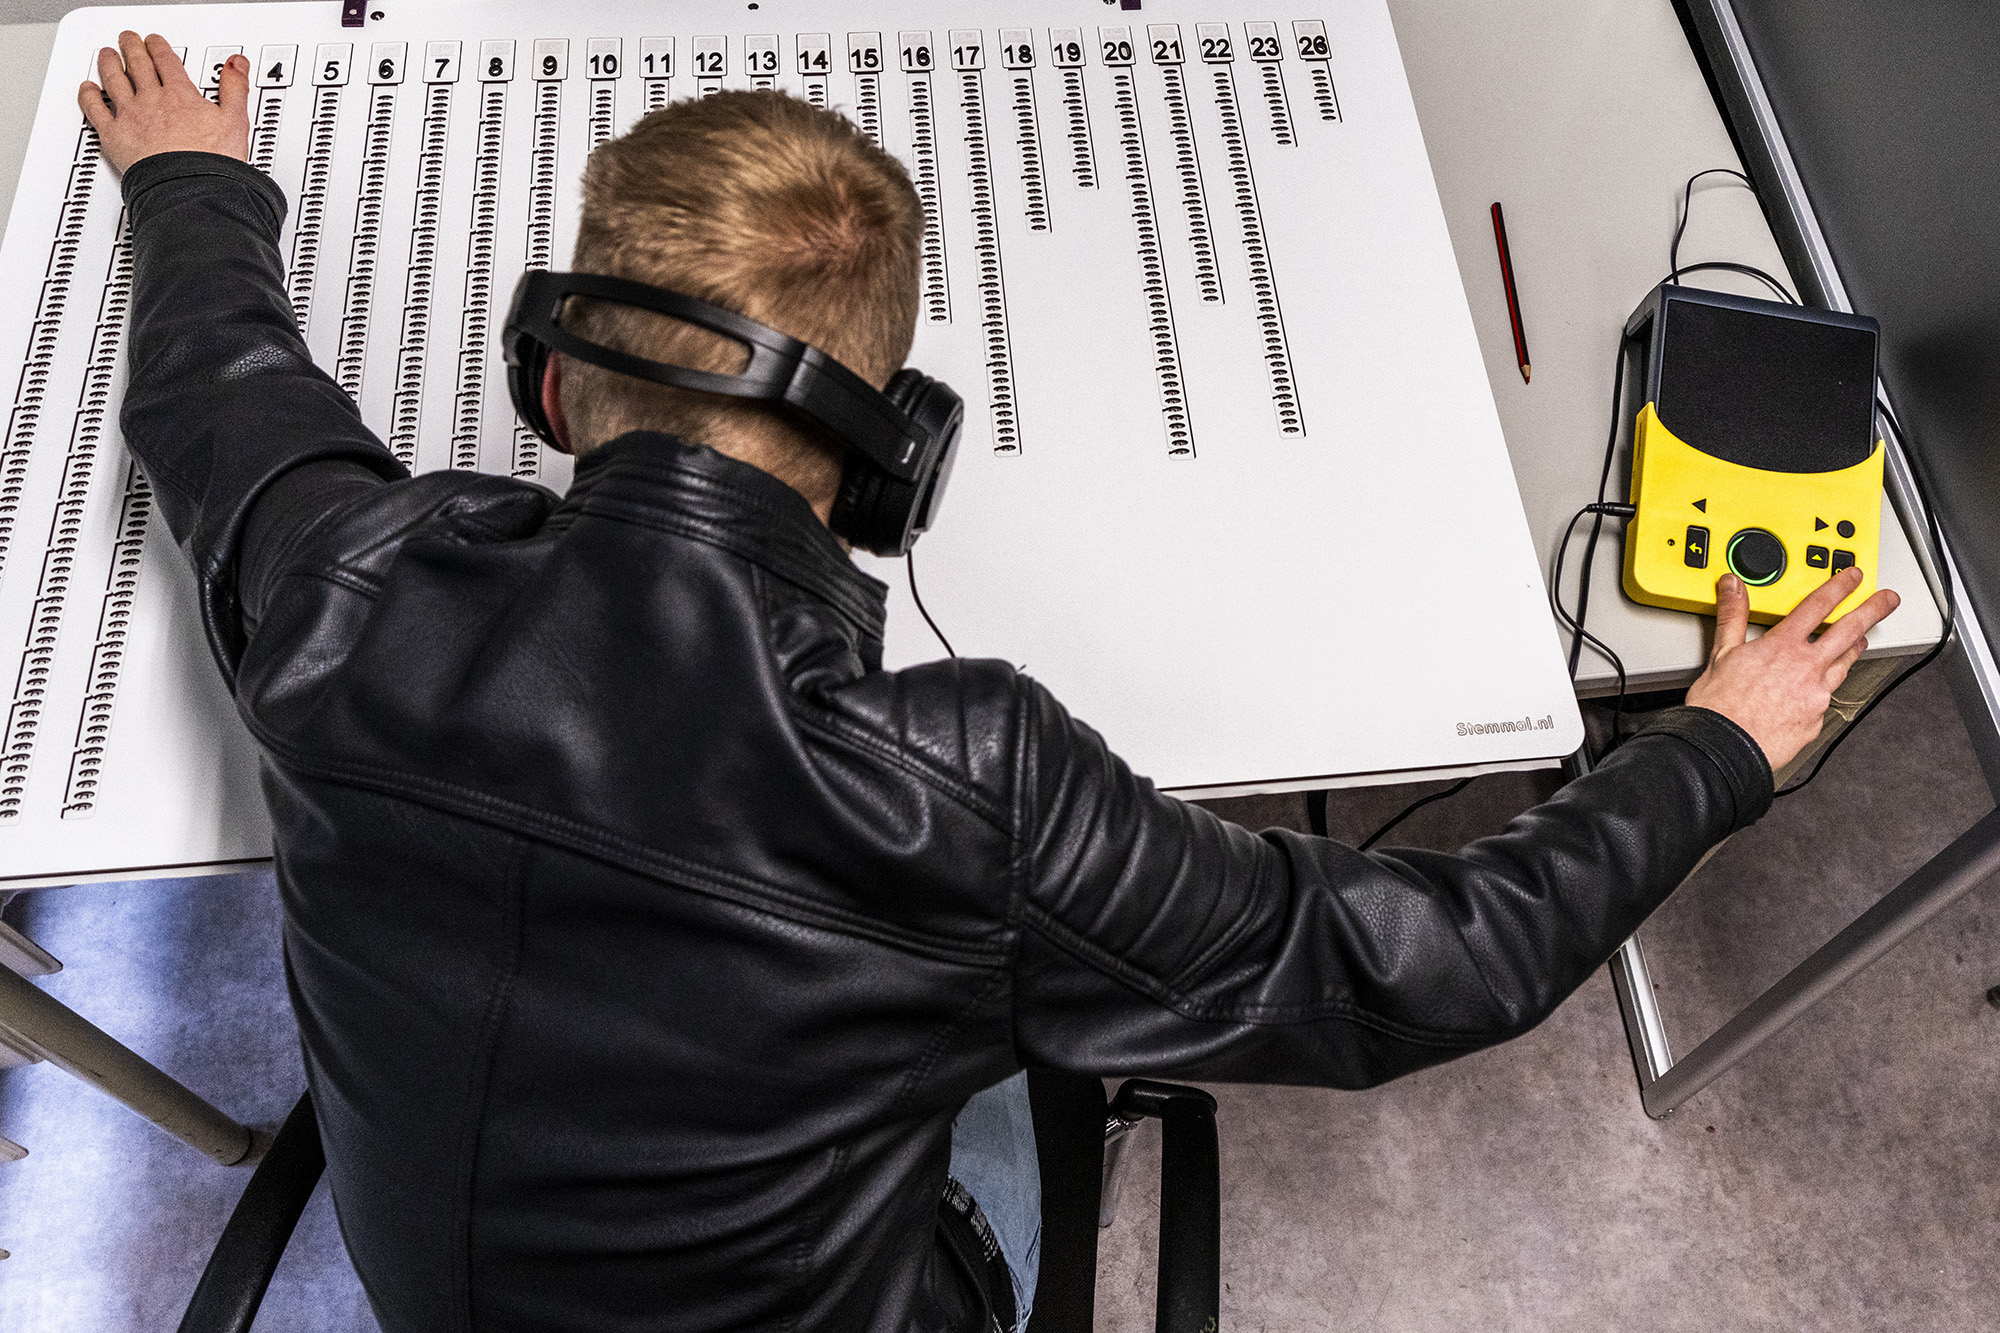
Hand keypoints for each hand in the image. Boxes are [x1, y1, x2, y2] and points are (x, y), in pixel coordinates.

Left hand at [79, 32, 247, 172]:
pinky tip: (88, 89)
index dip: (158, 46)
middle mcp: (152, 100)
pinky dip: (88, 95)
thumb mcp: (235, 120)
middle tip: (128, 40)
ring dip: (109, 63)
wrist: (191, 189)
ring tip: (108, 55)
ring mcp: (131, 116)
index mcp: (180, 94)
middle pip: (138, 64)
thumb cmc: (212, 163)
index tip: (154, 41)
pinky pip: (95, 110)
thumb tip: (236, 65)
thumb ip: (235, 88)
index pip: (165, 61)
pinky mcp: (114, 135)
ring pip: (114, 79)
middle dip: (132, 47)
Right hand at [1686, 566, 1899, 772]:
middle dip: (1872, 610)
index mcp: (1783, 647)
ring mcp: (1816, 694)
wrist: (1725, 748)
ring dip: (1856, 648)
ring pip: (1845, 664)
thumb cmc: (1720, 707)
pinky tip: (1823, 687)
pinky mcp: (1816, 719)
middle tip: (1888, 599)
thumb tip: (1733, 587)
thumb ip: (1733, 616)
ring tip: (1863, 639)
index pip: (1817, 606)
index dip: (1838, 587)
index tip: (1852, 577)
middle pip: (1848, 631)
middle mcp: (1806, 667)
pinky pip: (1827, 697)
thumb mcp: (1722, 654)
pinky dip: (1827, 687)